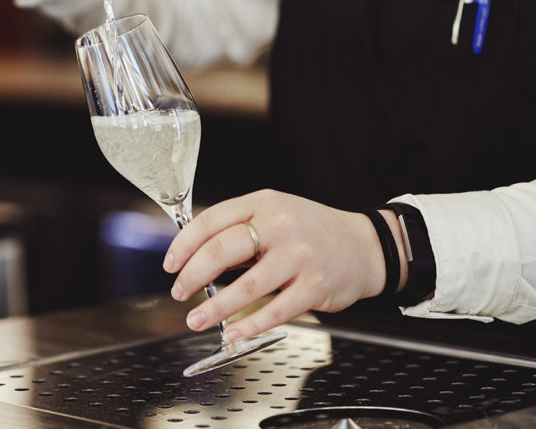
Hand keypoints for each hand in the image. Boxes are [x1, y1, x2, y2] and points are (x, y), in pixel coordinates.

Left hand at [163, 189, 396, 341]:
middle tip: (178, 292)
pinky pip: (276, 310)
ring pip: (247, 285)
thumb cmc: (312, 231)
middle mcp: (281, 225)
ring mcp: (300, 256)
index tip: (169, 264)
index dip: (184, 244)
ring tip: (195, 319)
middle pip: (224, 249)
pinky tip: (232, 333)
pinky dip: (250, 325)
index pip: (212, 219)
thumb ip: (239, 228)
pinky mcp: (315, 287)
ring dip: (215, 307)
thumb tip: (194, 255)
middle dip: (193, 274)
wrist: (366, 246)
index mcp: (264, 202)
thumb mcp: (275, 213)